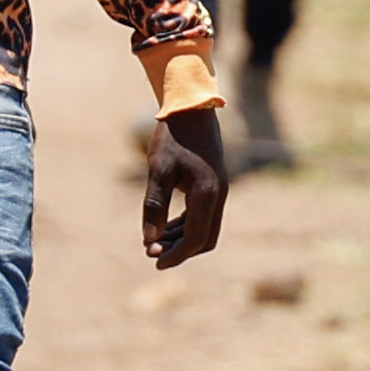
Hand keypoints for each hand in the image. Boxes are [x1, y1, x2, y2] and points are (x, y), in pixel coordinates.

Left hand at [142, 106, 229, 265]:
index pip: (194, 238)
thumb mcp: (158, 170)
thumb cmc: (173, 137)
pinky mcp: (214, 186)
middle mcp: (218, 196)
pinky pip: (203, 216)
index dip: (176, 255)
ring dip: (181, 239)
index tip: (154, 261)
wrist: (191, 109)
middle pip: (204, 239)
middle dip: (180, 250)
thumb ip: (154, 206)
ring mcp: (219, 191)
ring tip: (154, 241)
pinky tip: (166, 225)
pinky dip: (186, 225)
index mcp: (207, 194)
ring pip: (205, 229)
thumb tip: (150, 240)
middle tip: (151, 252)